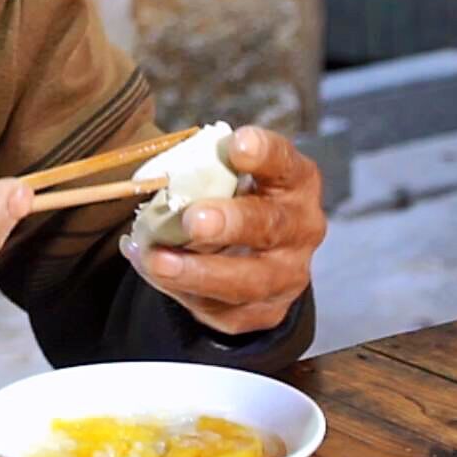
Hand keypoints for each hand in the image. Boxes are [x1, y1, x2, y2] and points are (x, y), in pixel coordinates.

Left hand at [121, 126, 325, 334]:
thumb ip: (206, 170)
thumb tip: (158, 176)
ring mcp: (287, 275)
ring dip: (200, 272)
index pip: (285, 163)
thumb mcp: (230, 174)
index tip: (237, 144)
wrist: (258, 253)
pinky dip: (185, 292)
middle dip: (230, 223)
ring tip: (158, 260)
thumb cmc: (236, 197)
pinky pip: (225, 310)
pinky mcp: (266, 312)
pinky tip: (156, 272)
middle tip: (193, 220)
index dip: (263, 153)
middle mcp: (300, 228)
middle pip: (270, 226)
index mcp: (295, 182)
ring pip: (249, 281)